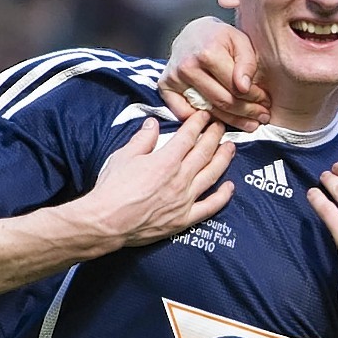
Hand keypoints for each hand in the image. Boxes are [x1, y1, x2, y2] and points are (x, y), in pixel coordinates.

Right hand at [86, 111, 235, 245]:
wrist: (106, 222)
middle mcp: (180, 178)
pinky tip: (229, 186)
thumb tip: (152, 124)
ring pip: (212, 175)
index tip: (205, 115)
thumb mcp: (124, 156)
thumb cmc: (112, 190)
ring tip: (230, 147)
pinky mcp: (184, 219)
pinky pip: (210, 206)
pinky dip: (223, 196)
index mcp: (166, 160)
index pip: (189, 136)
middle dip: (214, 136)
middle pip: (204, 152)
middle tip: (221, 126)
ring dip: (224, 159)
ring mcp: (185, 199)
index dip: (199, 123)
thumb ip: (142, 139)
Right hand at [159, 17, 270, 130]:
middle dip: (247, 112)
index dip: (255, 98)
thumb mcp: (240, 41)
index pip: (236, 87)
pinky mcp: (165, 87)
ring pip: (208, 111)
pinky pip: (185, 114)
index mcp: (207, 52)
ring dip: (233, 121)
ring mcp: (174, 78)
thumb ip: (247, 63)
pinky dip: (204, 122)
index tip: (266, 103)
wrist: (192, 33)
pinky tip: (222, 123)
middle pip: (223, 101)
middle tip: (262, 117)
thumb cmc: (219, 38)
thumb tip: (244, 87)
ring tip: (251, 124)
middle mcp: (187, 66)